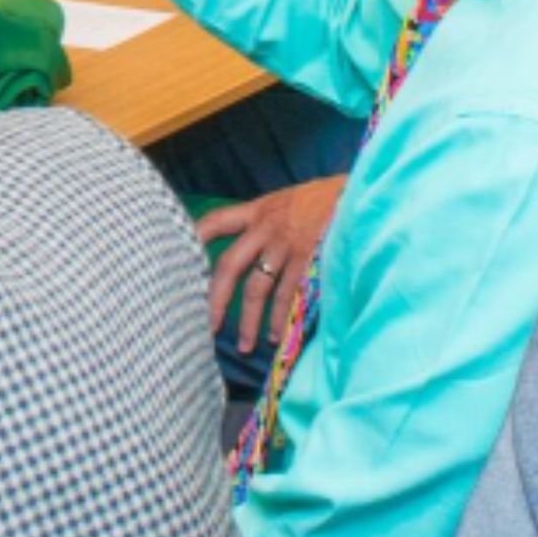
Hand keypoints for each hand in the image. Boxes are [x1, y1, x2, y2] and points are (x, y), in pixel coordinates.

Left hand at [199, 175, 345, 353]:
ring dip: (248, 319)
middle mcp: (266, 227)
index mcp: (258, 210)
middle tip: (207, 326)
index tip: (176, 261)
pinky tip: (276, 337)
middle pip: (229, 265)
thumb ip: (268, 221)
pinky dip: (281, 318)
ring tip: (244, 345)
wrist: (361, 192)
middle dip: (215, 298)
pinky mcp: (308, 259)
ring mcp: (287, 244)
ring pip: (257, 287)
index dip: (194, 239)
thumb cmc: (325, 200)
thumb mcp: (289, 200)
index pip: (216, 222)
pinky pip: (288, 294)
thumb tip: (253, 250)